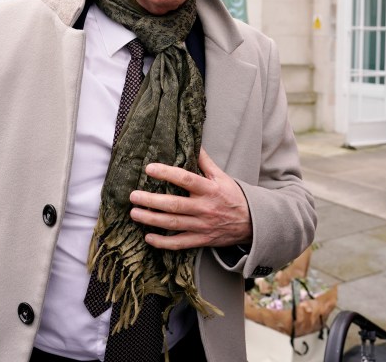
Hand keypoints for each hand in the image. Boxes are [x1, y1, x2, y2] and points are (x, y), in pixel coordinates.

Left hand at [129, 148, 252, 250]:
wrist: (252, 223)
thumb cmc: (232, 196)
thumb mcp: (222, 176)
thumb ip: (205, 161)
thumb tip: (193, 142)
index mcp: (210, 189)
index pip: (186, 179)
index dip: (167, 173)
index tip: (149, 168)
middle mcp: (205, 208)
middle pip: (174, 205)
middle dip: (152, 201)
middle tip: (133, 196)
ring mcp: (202, 226)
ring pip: (173, 224)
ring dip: (152, 220)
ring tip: (134, 213)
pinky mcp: (202, 240)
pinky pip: (180, 243)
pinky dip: (163, 242)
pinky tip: (148, 237)